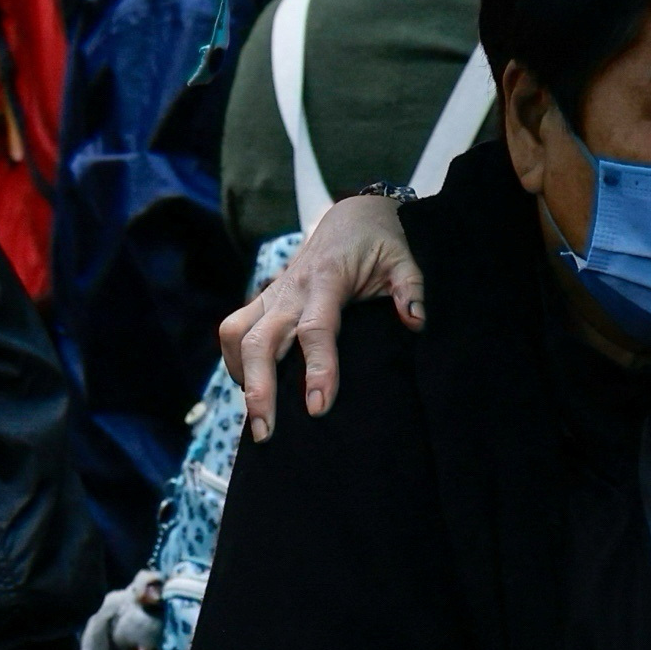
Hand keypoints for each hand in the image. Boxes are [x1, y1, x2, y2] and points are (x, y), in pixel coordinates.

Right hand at [222, 192, 429, 422]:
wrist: (351, 216)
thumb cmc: (379, 242)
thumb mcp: (403, 259)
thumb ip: (410, 288)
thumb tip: (416, 321)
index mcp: (327, 280)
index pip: (316, 329)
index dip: (317, 368)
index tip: (317, 408)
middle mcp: (291, 288)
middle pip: (261, 341)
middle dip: (259, 389)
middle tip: (265, 433)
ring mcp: (272, 294)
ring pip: (236, 334)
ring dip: (240, 375)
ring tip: (255, 416)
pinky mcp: (263, 299)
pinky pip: (234, 330)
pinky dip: (236, 361)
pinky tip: (250, 388)